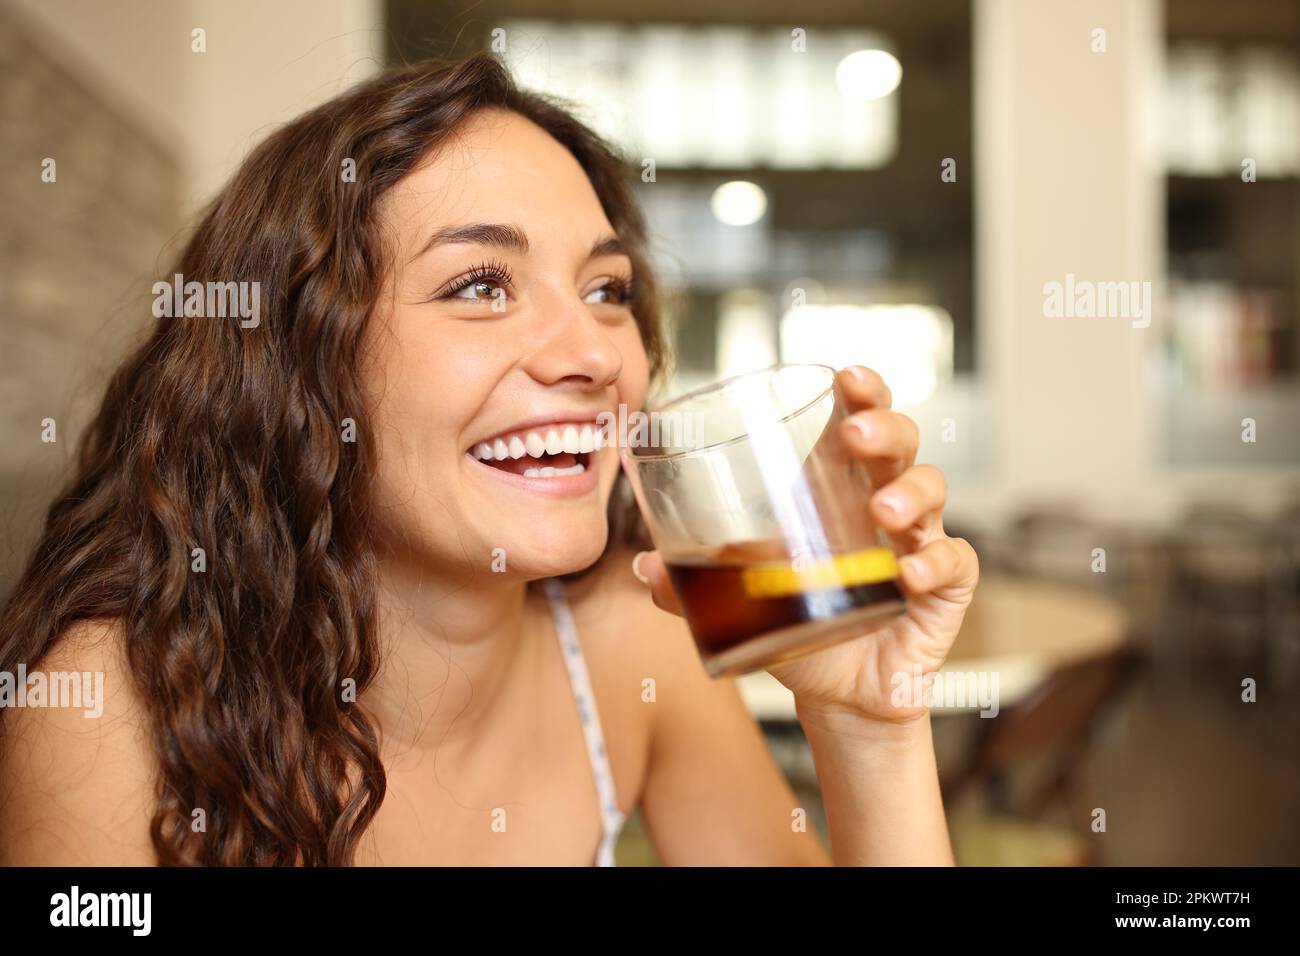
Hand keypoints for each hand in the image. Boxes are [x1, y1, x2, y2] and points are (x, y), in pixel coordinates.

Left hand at [631, 366, 978, 724]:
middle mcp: (884, 505)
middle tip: (855, 435)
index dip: (862, 392)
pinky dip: (937, 563)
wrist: (837, 693)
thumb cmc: (797, 623)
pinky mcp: (942, 591)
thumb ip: (692, 583)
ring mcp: (918, 544)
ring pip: (933, 492)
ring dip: (909, 494)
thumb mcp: (741, 599)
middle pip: (901, 444)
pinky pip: (955, 564)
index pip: (859, 421)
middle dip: (885, 428)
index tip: (847, 377)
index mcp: (838, 488)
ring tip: (881, 512)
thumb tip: (644, 564)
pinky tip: (910, 574)